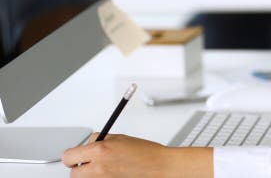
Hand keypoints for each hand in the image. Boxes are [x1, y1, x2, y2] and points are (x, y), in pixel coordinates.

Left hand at [62, 134, 211, 177]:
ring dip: (89, 174)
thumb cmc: (146, 153)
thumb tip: (90, 143)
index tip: (76, 155)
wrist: (159, 167)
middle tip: (89, 163)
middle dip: (79, 168)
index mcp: (100, 151)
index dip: (72, 155)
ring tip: (103, 169)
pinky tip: (111, 173)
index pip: (69, 156)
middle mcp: (98, 168)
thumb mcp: (121, 138)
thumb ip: (101, 141)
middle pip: (73, 173)